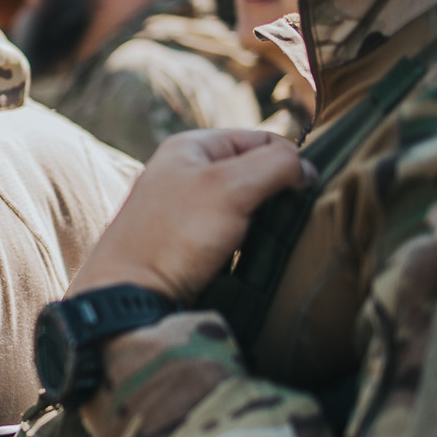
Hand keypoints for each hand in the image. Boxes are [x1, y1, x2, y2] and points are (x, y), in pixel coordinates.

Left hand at [70, 129, 314, 302]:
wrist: (129, 297)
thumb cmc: (173, 236)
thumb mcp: (230, 187)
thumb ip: (275, 166)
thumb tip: (308, 169)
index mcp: (191, 147)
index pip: (262, 139)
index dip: (288, 162)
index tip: (303, 191)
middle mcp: (186, 173)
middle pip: (254, 174)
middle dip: (276, 196)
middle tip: (283, 221)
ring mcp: (185, 209)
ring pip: (246, 207)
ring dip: (263, 224)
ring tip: (267, 242)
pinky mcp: (187, 243)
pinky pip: (231, 235)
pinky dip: (246, 245)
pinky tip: (249, 259)